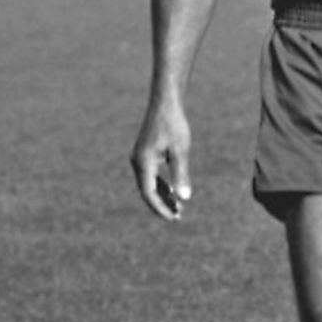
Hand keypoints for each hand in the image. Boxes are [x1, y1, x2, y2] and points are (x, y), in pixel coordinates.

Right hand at [131, 99, 191, 220]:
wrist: (165, 102)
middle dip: (162, 205)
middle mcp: (137, 161)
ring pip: (148, 184)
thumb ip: (181, 174)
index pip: (149, 193)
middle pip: (147, 191)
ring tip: (177, 208)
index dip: (160, 208)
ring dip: (162, 196)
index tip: (174, 218)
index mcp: (143, 162)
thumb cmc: (174, 125)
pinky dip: (160, 185)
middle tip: (178, 217)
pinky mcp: (144, 153)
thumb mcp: (180, 151)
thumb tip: (184, 198)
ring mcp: (139, 157)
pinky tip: (171, 191)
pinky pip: (150, 175)